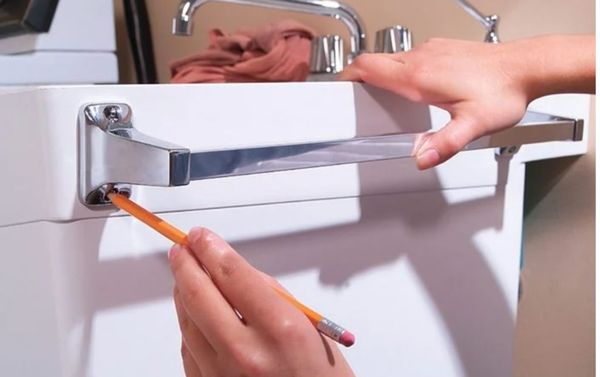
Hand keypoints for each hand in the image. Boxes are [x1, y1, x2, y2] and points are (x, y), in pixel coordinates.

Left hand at [168, 227, 354, 376]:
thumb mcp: (309, 327)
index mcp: (281, 330)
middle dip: (186, 264)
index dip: (211, 248)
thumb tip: (234, 272)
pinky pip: (188, 350)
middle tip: (182, 248)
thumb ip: (270, 296)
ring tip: (184, 275)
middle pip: (201, 294)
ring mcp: (224, 375)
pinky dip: (187, 325)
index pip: (233, 274)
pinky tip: (192, 313)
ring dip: (183, 292)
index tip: (202, 236)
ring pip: (187, 321)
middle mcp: (248, 353)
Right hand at [339, 36, 594, 168]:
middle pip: (374, 61)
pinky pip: (410, 56)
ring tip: (385, 96)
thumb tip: (420, 157)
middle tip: (358, 97)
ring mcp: (432, 51)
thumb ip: (445, 143)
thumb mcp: (474, 125)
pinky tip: (416, 87)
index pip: (368, 67)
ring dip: (382, 74)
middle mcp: (422, 58)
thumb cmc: (503, 91)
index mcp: (420, 76)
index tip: (340, 88)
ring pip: (392, 58)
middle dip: (360, 78)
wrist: (527, 67)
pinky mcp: (443, 49)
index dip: (348, 77)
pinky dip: (401, 70)